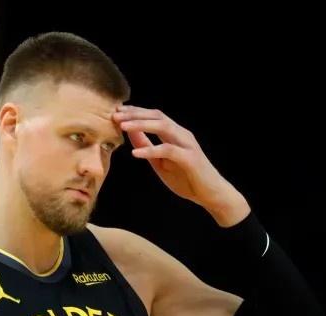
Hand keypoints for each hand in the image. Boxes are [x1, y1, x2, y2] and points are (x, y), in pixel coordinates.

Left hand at [112, 105, 249, 226]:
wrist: (210, 194)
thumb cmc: (186, 178)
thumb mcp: (160, 161)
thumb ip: (147, 146)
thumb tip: (129, 133)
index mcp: (175, 134)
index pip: (154, 116)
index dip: (136, 112)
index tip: (117, 111)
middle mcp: (182, 135)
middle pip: (158, 116)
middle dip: (135, 114)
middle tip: (115, 115)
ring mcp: (187, 145)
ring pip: (164, 127)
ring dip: (142, 125)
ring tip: (123, 127)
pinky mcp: (190, 159)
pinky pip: (169, 150)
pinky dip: (151, 150)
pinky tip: (136, 153)